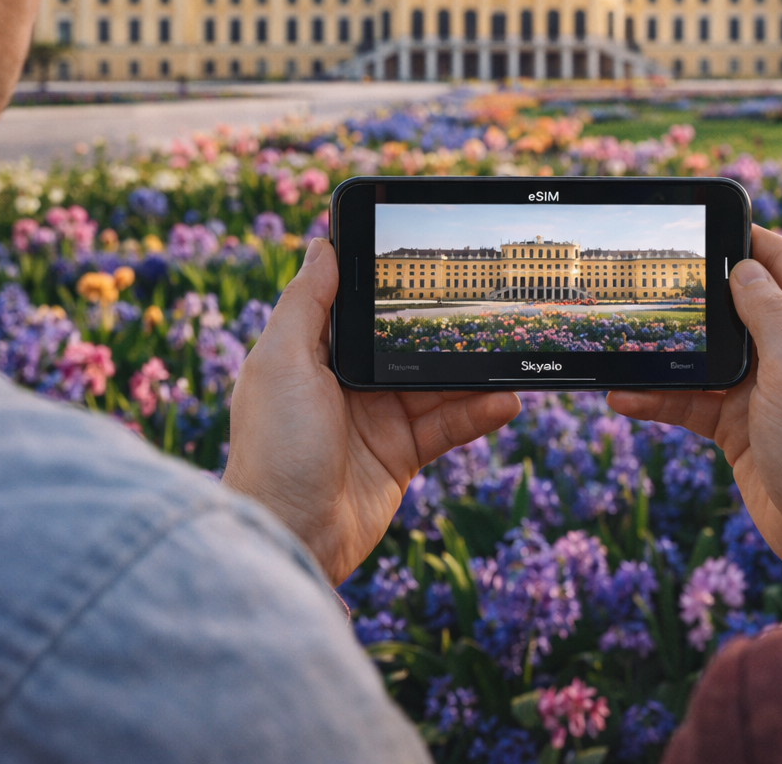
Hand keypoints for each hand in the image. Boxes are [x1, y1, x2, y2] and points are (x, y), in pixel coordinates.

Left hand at [223, 239, 520, 584]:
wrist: (290, 536)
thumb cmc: (273, 448)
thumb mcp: (281, 363)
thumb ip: (306, 304)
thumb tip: (322, 245)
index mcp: (310, 356)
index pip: (356, 309)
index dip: (386, 287)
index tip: (425, 263)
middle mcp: (344, 384)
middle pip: (404, 346)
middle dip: (442, 331)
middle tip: (485, 308)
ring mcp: (375, 420)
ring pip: (434, 385)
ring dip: (471, 374)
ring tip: (508, 359)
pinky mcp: (401, 456)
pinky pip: (447, 426)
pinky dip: (477, 413)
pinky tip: (504, 400)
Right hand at [607, 225, 781, 603]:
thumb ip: (768, 314)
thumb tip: (741, 267)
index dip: (748, 237)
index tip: (705, 222)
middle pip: (735, 302)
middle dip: (692, 292)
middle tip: (648, 278)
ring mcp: (760, 386)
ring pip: (702, 353)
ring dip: (665, 352)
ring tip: (623, 346)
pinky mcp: (735, 421)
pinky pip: (688, 398)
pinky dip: (657, 397)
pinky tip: (623, 396)